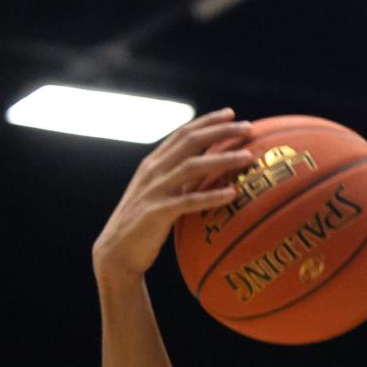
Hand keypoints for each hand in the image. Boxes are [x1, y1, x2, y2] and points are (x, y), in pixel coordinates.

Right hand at [92, 108, 255, 283]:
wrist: (117, 253)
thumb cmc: (145, 227)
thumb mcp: (162, 196)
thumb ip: (181, 183)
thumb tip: (211, 176)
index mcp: (154, 163)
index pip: (183, 133)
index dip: (207, 121)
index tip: (231, 114)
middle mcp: (154, 170)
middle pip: (190, 141)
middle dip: (220, 131)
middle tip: (248, 127)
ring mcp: (155, 190)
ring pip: (192, 167)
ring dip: (222, 160)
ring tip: (248, 157)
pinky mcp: (157, 213)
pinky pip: (189, 202)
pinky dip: (211, 196)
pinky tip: (232, 194)